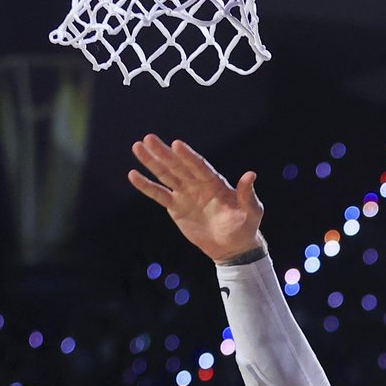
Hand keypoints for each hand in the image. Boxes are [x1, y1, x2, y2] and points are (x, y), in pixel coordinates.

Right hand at [129, 135, 264, 262]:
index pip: (199, 166)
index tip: (176, 145)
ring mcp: (185, 194)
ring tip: (138, 147)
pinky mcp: (176, 207)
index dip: (188, 156)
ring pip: (166, 175)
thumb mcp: (251, 211)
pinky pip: (159, 194)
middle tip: (149, 138)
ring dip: (152, 162)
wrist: (232, 246)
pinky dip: (146, 186)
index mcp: (215, 182)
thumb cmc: (245, 226)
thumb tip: (251, 174)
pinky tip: (133, 175)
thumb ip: (247, 194)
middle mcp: (198, 184)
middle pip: (178, 166)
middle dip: (164, 153)